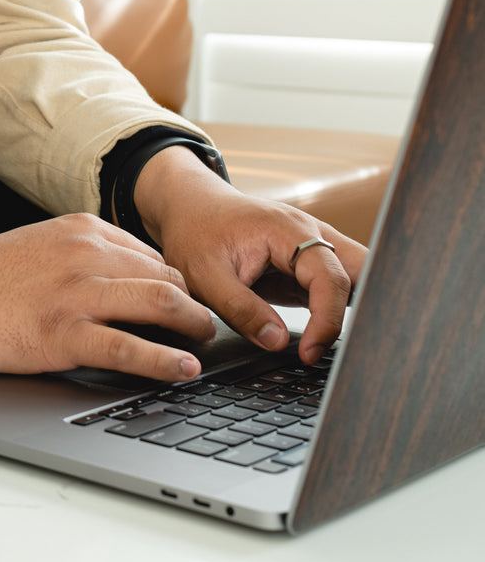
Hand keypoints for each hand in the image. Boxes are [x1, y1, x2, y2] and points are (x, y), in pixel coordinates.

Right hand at [0, 214, 217, 381]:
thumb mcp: (44, 246)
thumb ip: (86, 256)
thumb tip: (129, 281)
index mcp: (85, 230)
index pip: (154, 257)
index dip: (181, 285)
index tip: (192, 306)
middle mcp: (89, 254)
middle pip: (169, 278)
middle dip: (197, 306)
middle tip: (208, 329)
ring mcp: (78, 293)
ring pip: (161, 306)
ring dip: (194, 329)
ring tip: (205, 346)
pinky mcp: (63, 333)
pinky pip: (130, 347)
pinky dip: (165, 361)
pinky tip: (183, 371)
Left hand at [133, 147, 365, 363]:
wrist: (191, 207)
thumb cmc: (196, 234)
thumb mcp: (204, 276)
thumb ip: (241, 310)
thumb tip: (279, 343)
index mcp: (287, 230)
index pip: (330, 276)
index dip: (327, 319)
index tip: (310, 353)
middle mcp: (311, 233)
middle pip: (364, 268)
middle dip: (370, 308)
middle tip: (358, 354)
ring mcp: (315, 245)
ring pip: (360, 275)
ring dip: (362, 308)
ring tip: (357, 351)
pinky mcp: (311, 264)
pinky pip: (341, 285)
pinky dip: (346, 308)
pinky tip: (341, 337)